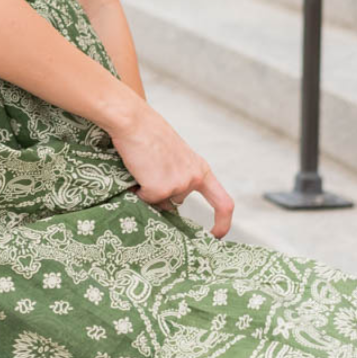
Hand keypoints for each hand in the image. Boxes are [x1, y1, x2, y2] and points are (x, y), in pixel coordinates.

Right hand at [107, 98, 233, 238]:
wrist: (133, 121)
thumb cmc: (149, 133)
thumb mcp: (173, 156)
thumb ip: (178, 176)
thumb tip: (169, 204)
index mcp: (201, 169)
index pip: (224, 203)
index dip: (222, 223)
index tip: (214, 236)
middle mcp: (194, 179)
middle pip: (177, 202)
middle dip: (160, 195)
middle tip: (148, 173)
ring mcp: (178, 185)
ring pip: (159, 202)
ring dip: (148, 191)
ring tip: (142, 165)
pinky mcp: (159, 189)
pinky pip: (145, 200)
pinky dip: (137, 191)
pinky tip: (136, 170)